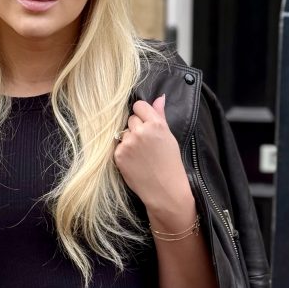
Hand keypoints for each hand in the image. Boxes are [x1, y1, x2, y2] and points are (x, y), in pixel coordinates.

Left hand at [113, 94, 195, 227]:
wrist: (164, 190)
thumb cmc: (170, 163)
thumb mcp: (169, 137)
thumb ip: (160, 115)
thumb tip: (159, 97)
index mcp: (155, 124)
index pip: (139, 106)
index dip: (142, 114)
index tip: (145, 123)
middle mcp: (140, 131)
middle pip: (130, 119)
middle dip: (136, 128)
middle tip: (146, 143)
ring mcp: (128, 143)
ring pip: (123, 133)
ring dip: (129, 140)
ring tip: (141, 154)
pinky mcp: (119, 155)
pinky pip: (118, 146)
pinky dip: (124, 152)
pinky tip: (135, 161)